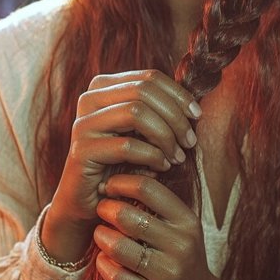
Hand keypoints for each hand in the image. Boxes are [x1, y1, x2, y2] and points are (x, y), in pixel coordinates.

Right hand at [42, 70, 200, 260]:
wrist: (91, 201)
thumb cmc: (123, 163)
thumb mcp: (143, 132)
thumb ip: (160, 112)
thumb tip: (194, 104)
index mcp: (104, 87)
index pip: (149, 77)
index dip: (179, 95)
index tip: (197, 117)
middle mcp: (89, 99)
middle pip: (144, 91)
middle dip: (174, 116)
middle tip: (190, 141)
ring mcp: (83, 124)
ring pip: (135, 112)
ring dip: (165, 136)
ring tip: (177, 157)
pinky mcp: (82, 151)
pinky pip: (127, 146)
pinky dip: (152, 156)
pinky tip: (161, 168)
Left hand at [93, 172, 215, 279]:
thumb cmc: (180, 256)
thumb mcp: (181, 226)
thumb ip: (158, 203)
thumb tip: (124, 168)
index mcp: (188, 222)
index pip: (148, 188)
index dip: (121, 183)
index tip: (110, 186)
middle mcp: (181, 246)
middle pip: (128, 216)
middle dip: (106, 209)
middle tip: (101, 210)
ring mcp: (169, 275)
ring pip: (118, 248)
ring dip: (101, 238)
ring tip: (100, 234)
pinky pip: (116, 277)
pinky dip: (103, 265)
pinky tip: (104, 260)